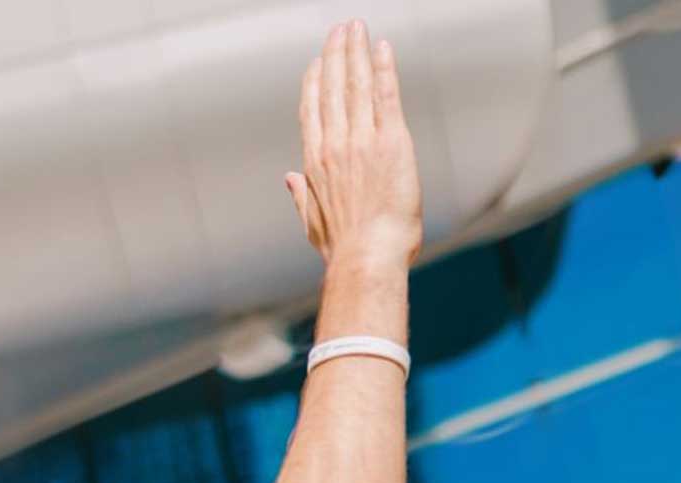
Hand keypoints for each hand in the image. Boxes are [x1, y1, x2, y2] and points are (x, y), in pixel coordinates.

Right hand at [286, 21, 421, 267]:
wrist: (367, 257)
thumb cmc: (343, 250)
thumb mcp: (312, 224)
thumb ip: (300, 196)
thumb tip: (288, 179)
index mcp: (315, 164)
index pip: (312, 112)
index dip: (313, 84)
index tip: (316, 64)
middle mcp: (335, 145)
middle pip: (332, 88)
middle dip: (335, 55)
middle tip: (340, 30)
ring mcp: (362, 141)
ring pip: (357, 85)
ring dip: (356, 52)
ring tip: (357, 28)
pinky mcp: (391, 142)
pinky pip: (386, 96)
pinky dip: (384, 69)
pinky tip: (383, 48)